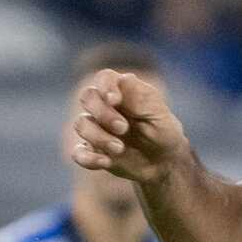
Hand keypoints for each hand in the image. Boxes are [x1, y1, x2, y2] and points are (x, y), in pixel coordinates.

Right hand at [70, 68, 186, 186]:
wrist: (163, 162)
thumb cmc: (162, 130)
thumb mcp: (159, 113)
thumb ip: (141, 97)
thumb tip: (123, 79)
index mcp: (121, 91)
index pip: (105, 78)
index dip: (105, 86)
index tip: (114, 100)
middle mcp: (104, 106)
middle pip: (88, 97)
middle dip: (102, 113)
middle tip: (123, 128)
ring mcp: (96, 127)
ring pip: (81, 124)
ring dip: (98, 137)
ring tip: (120, 148)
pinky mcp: (93, 150)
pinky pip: (78, 152)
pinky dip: (87, 158)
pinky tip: (106, 162)